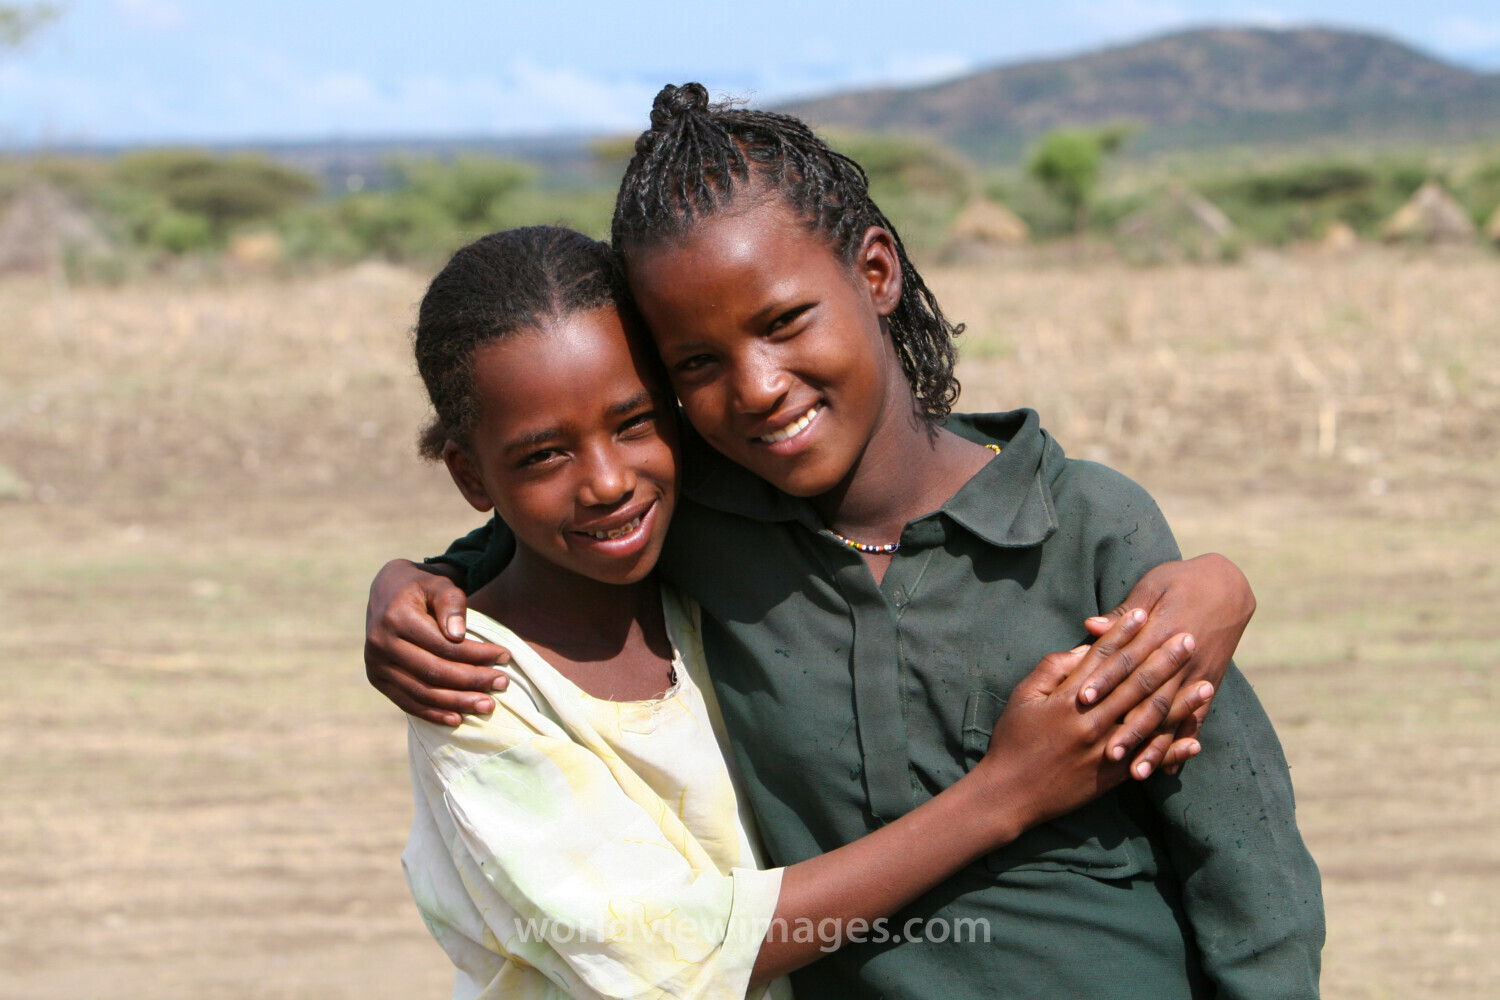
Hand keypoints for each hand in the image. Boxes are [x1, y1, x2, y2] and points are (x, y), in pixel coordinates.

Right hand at [364, 559, 512, 725]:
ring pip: (421, 692)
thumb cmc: (422, 587)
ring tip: (487, 705)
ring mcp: (375, 665)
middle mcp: (380, 644)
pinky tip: (457, 718)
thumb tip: (458, 635)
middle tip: (502, 684)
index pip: (442, 645)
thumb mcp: (439, 583)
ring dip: (456, 703)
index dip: (476, 654)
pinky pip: (406, 702)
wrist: (387, 591)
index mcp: (396, 617)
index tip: (504, 655)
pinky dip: (432, 713)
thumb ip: (451, 603)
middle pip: (433, 672)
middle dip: (472, 681)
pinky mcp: (377, 679)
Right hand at [975, 637, 1211, 833]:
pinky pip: (1148, 761)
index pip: (1103, 659)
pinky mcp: (1111, 775)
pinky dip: (1172, 752)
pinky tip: (1195, 741)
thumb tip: (1084, 651)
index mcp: (1068, 699)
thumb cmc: (1012, 739)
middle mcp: (1091, 722)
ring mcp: (1105, 750)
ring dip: (1181, 703)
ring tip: (1207, 685)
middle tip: (1188, 638)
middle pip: (1134, 684)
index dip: (1123, 634)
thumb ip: (1052, 669)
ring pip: (1150, 721)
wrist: (1009, 793)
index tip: (1143, 613)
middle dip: (1164, 659)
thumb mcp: (1022, 696)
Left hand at [1079, 552, 1253, 772]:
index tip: (1083, 699)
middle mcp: (1182, 660)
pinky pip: (1195, 720)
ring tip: (1134, 772)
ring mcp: (1198, 676)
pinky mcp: (1208, 685)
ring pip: (1173, 717)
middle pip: (1151, 698)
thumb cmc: (1181, 581)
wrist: (1231, 586)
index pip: (1129, 659)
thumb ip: (1124, 613)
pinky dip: (1181, 745)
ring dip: (1153, 746)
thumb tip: (1090, 627)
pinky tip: (1170, 770)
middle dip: (1129, 727)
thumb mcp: (1152, 586)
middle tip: (1106, 753)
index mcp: (1162, 630)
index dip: (1106, 678)